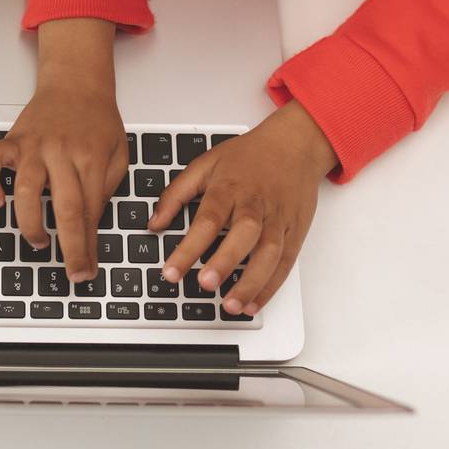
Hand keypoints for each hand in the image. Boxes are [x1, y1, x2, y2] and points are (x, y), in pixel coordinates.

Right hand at [0, 19, 125, 281]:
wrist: (76, 83)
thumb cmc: (98, 121)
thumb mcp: (118, 153)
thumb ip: (106, 189)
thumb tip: (90, 228)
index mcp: (91, 157)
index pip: (90, 211)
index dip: (89, 246)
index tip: (88, 270)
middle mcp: (61, 151)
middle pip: (65, 207)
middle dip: (69, 247)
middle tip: (72, 272)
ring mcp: (34, 145)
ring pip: (26, 190)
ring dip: (30, 223)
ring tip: (40, 241)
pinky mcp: (13, 139)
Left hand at [149, 101, 336, 314]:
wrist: (295, 144)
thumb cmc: (249, 155)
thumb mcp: (205, 164)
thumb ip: (176, 194)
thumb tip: (153, 223)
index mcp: (229, 188)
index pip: (207, 219)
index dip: (188, 248)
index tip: (171, 271)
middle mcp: (255, 204)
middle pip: (243, 234)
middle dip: (225, 261)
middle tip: (205, 284)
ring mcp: (278, 219)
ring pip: (269, 253)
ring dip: (251, 282)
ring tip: (231, 305)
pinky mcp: (295, 232)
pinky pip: (286, 263)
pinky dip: (272, 286)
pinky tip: (254, 303)